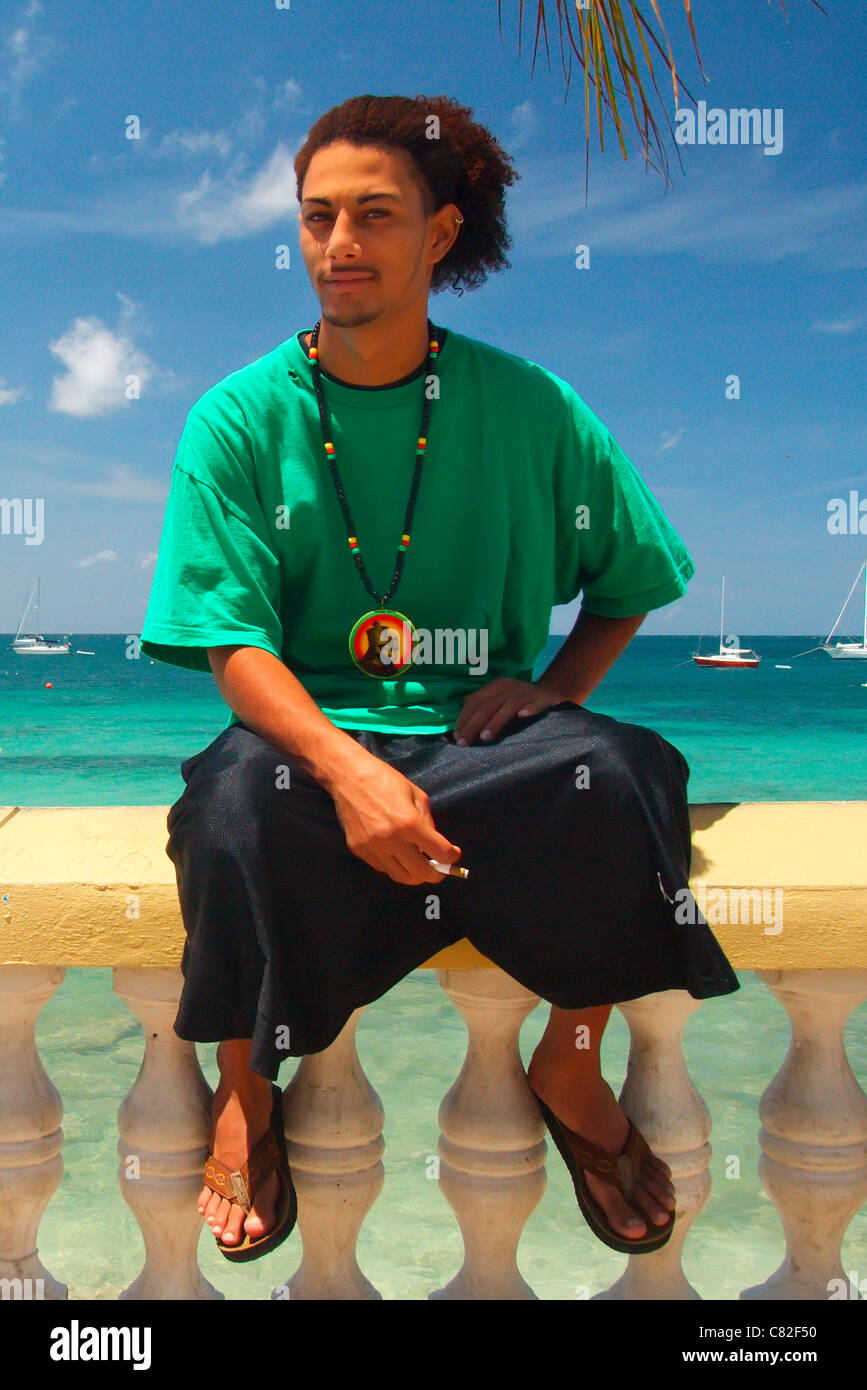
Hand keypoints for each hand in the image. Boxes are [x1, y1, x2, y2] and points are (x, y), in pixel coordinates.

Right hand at [330, 751, 461, 885]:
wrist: (348, 776)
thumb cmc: (385, 779)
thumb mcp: (416, 795)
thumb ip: (428, 822)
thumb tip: (435, 843)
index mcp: (410, 823)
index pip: (439, 853)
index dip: (451, 857)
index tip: (453, 855)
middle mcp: (391, 840)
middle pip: (421, 873)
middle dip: (436, 874)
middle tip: (440, 869)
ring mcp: (373, 848)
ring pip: (401, 877)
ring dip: (415, 875)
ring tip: (419, 867)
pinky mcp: (359, 850)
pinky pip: (383, 868)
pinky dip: (395, 866)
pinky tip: (398, 856)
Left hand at [453, 677, 571, 744]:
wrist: (552, 690)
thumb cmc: (519, 701)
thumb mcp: (499, 699)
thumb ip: (482, 708)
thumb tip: (460, 728)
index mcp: (496, 686)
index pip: (474, 701)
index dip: (464, 719)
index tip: (457, 737)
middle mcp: (509, 687)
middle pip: (488, 706)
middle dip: (474, 725)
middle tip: (464, 742)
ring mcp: (527, 692)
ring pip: (509, 706)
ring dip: (496, 721)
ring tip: (485, 737)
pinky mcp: (544, 697)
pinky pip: (537, 703)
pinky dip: (531, 708)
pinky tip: (524, 715)